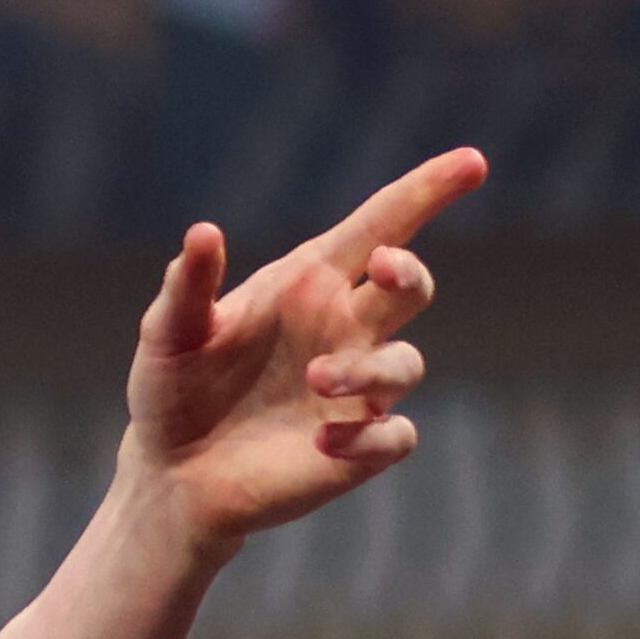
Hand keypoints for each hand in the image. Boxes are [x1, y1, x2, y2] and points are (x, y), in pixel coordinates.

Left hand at [122, 147, 487, 547]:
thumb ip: (188, 286)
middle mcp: (344, 329)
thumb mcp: (168, 335)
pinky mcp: (357, 448)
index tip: (471, 163)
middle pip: (409, 286)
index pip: (380, 227)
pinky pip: (394, 436)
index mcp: (309, 284)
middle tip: (382, 266)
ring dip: (368, 368)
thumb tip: (202, 232)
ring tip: (314, 379)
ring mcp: (357, 390)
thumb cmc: (171, 391)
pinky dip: (369, 437)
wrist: (169, 475)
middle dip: (409, 271)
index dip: (426, 193)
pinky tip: (323, 442)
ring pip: (404, 364)